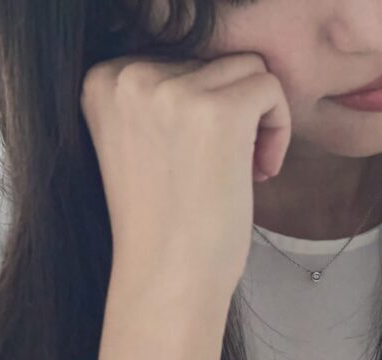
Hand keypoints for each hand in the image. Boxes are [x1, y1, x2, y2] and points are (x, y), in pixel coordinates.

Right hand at [80, 52, 291, 296]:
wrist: (167, 280)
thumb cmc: (163, 223)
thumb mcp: (141, 139)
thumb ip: (161, 95)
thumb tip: (221, 63)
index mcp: (103, 79)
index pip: (180, 58)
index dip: (203, 106)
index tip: (197, 157)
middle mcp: (129, 75)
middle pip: (216, 59)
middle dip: (232, 110)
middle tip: (221, 169)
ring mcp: (172, 90)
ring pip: (249, 69)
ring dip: (257, 118)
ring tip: (242, 170)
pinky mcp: (218, 110)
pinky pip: (271, 88)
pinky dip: (278, 129)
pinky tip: (259, 174)